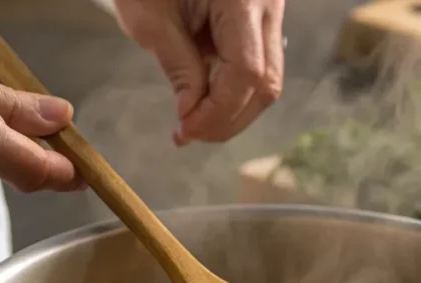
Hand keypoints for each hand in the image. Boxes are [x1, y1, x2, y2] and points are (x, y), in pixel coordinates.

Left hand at [114, 0, 284, 145]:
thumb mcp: (149, 17)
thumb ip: (179, 68)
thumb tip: (193, 114)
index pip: (246, 73)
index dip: (218, 111)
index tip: (186, 130)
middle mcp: (268, 5)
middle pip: (266, 82)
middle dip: (229, 117)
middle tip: (190, 133)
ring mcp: (270, 9)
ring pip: (267, 77)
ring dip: (232, 106)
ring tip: (195, 118)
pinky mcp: (260, 15)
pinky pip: (258, 61)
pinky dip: (233, 86)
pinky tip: (203, 94)